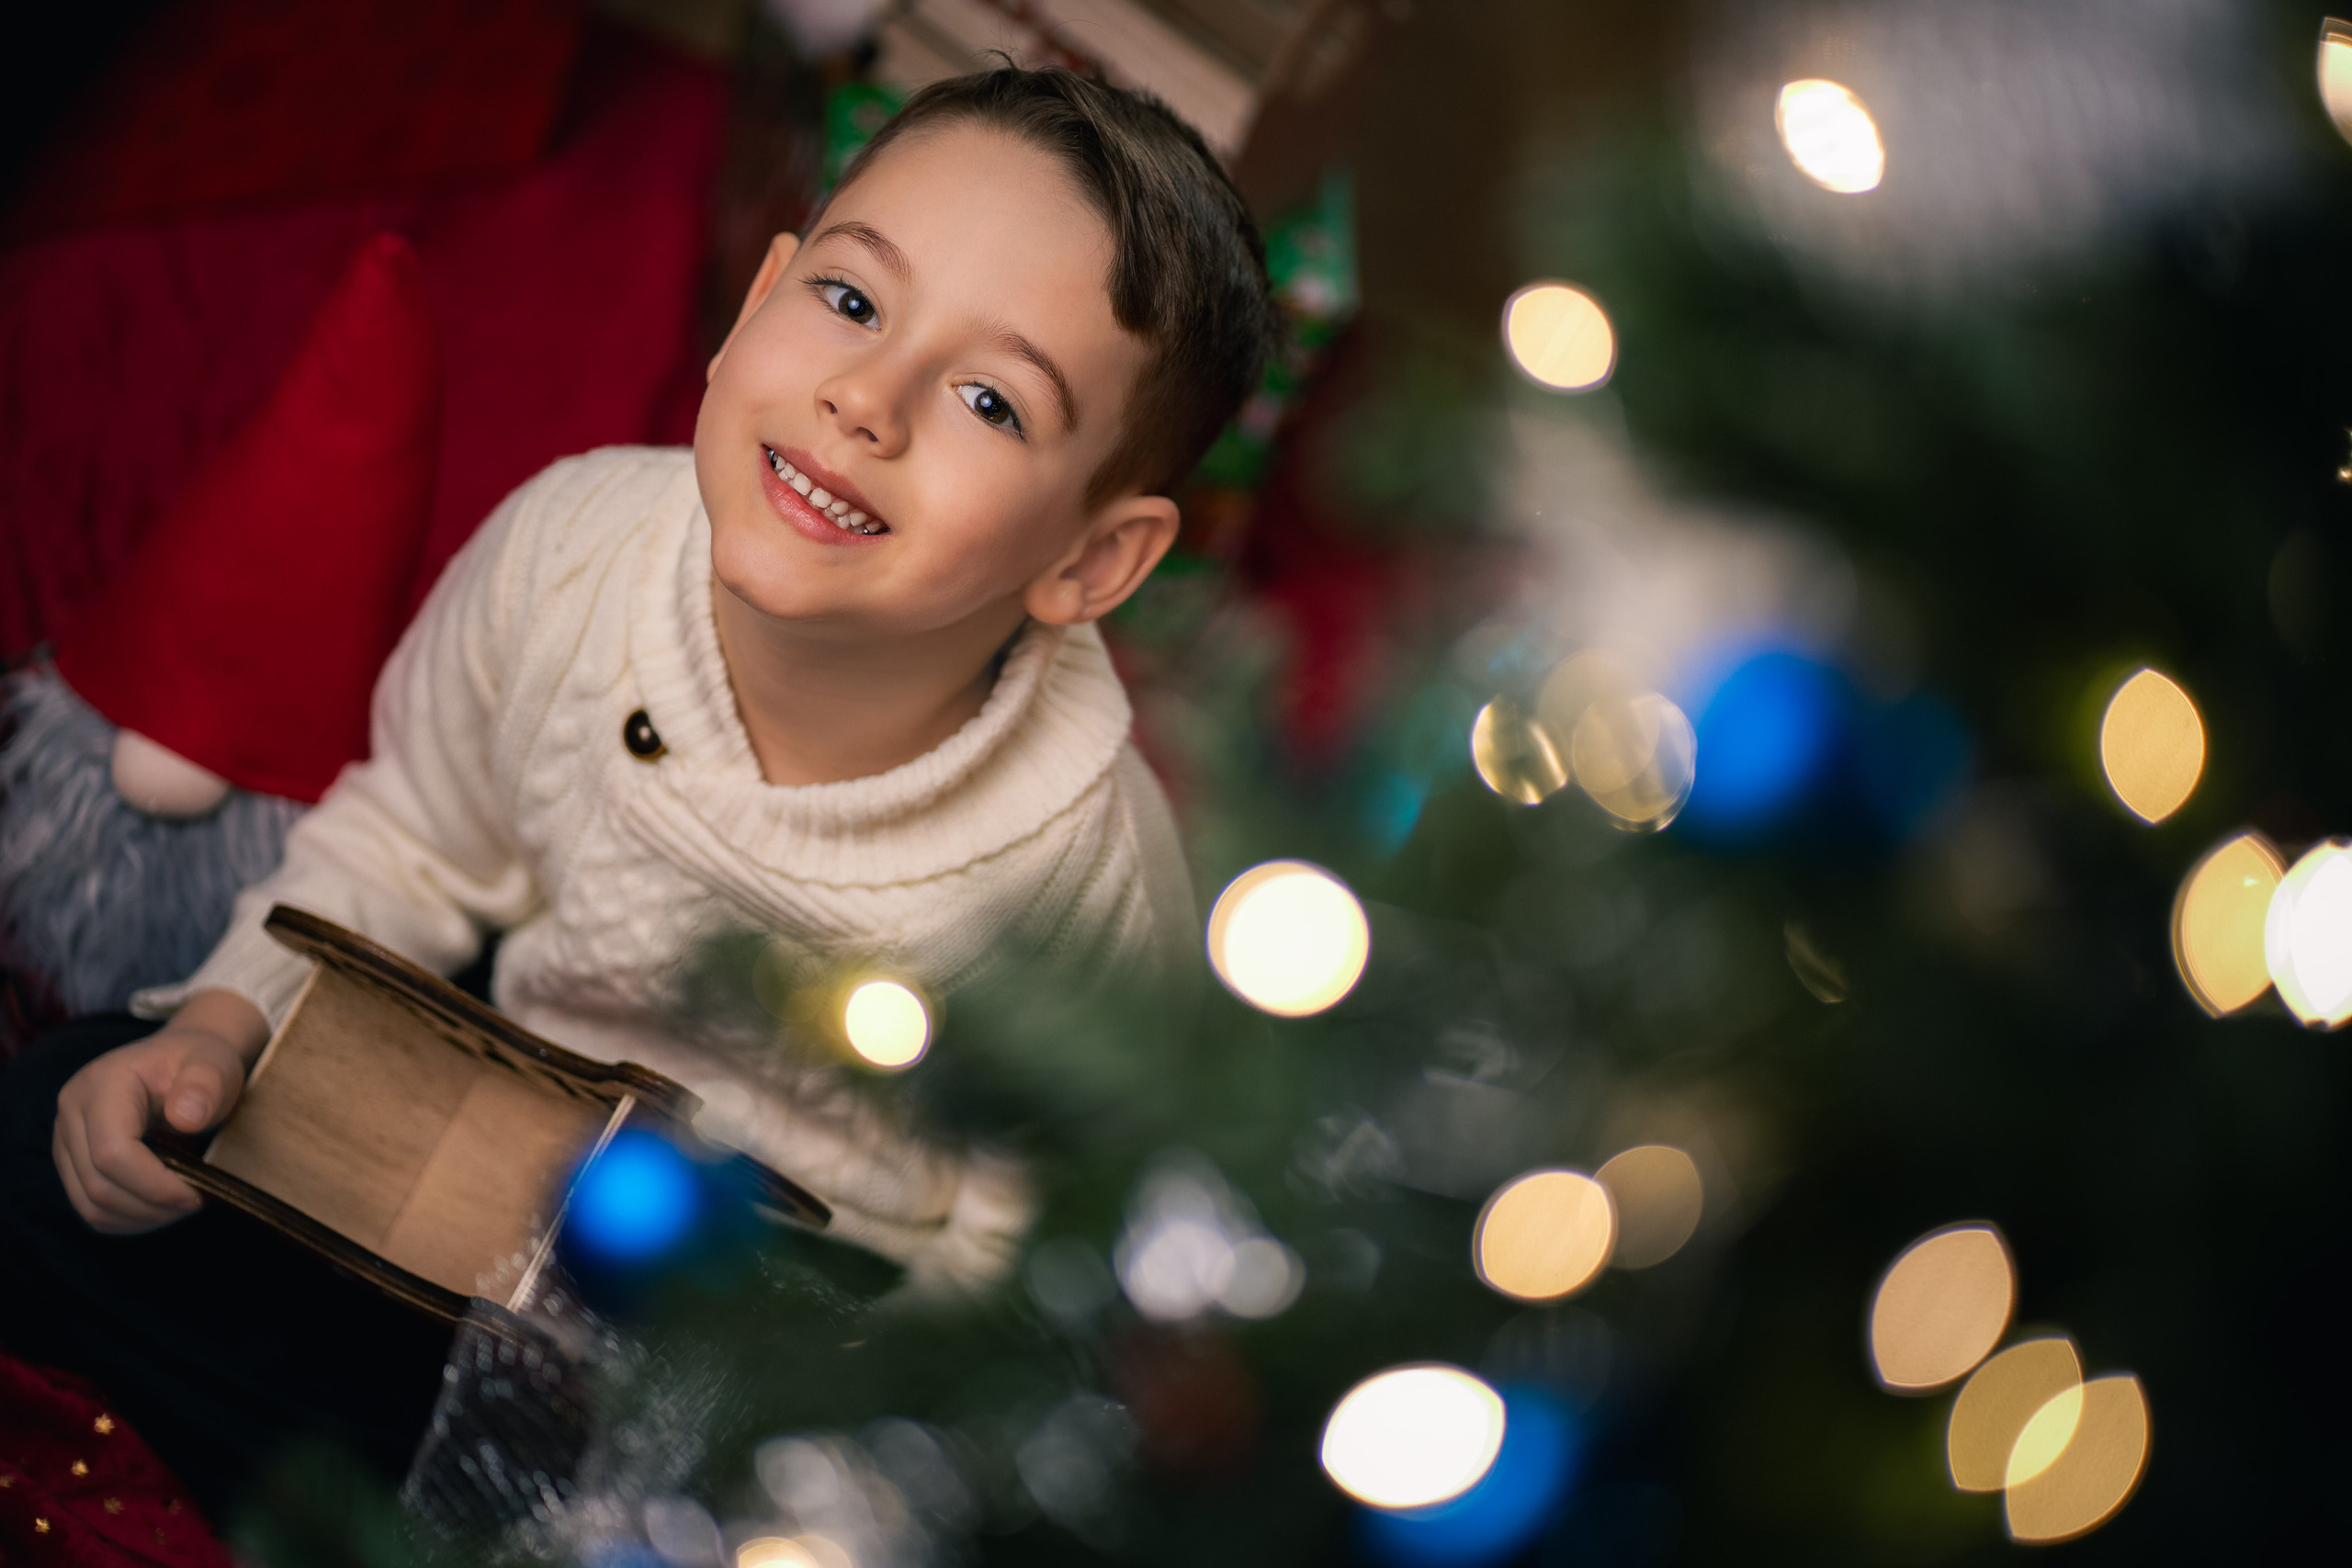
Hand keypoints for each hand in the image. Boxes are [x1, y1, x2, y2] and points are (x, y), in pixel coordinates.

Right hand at [52, 990, 265, 1233]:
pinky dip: (128, 1218)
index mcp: (100, 1085)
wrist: (183, 1060)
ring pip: (90, 1204)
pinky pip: (90, 1208)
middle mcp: (71, 1113)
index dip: (154, 1185)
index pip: (112, 1153)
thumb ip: (206, 1085)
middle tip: (197, 1201)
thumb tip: (185, 1118)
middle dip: (152, 1205)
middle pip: (97, 1185)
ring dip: (140, 1217)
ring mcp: (66, 1140)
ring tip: (182, 1204)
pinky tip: (162, 1207)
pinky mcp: (72, 1162)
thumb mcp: (214, 1063)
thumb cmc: (200, 1063)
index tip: (198, 1193)